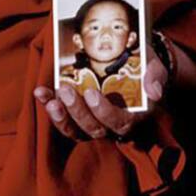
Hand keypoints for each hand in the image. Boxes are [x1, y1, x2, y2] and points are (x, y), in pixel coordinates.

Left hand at [34, 53, 168, 141]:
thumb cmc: (144, 67)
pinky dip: (49, 106)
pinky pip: (63, 119)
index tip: (91, 93)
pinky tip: (40, 93)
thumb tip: (153, 91)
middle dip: (78, 112)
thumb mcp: (153, 67)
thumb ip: (155, 76)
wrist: (134, 64)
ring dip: (60, 117)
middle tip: (66, 91)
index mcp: (134, 116)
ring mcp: (93, 122)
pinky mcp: (77, 116)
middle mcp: (112, 125)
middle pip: (94, 129)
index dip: (104, 112)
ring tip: (49, 100)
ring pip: (76, 130)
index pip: (119, 123)